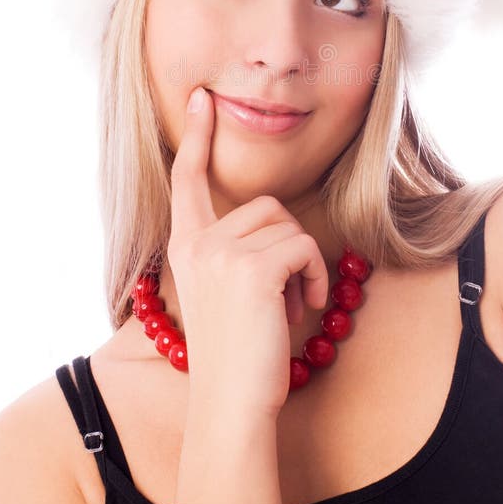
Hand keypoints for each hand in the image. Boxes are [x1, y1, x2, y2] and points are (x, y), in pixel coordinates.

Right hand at [167, 86, 328, 418]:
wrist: (230, 406)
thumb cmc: (236, 353)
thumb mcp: (223, 292)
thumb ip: (234, 250)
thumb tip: (276, 223)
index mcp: (186, 246)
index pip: (189, 180)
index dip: (199, 137)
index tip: (203, 98)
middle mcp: (197, 242)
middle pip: (266, 205)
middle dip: (286, 243)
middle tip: (282, 291)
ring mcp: (222, 253)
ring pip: (289, 226)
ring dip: (302, 265)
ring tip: (288, 304)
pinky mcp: (253, 268)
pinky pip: (305, 248)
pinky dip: (315, 277)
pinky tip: (304, 308)